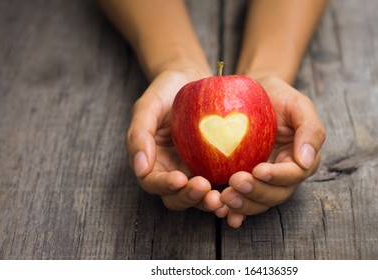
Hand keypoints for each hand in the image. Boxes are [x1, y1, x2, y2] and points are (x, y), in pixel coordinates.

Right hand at [125, 70, 223, 211]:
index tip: (179, 179)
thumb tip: (140, 167)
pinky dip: (228, 191)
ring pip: (200, 197)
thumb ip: (138, 135)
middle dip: (189, 198)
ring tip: (221, 197)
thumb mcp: (147, 106)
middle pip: (177, 197)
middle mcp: (172, 172)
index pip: (153, 182)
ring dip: (208, 201)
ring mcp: (195, 171)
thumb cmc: (166, 91)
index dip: (164, 186)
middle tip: (204, 188)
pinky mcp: (216, 168)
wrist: (192, 79)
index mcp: (152, 162)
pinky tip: (239, 187)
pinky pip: (222, 184)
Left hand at [219, 76, 325, 227]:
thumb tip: (306, 160)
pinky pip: (240, 200)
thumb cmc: (277, 96)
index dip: (277, 176)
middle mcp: (283, 176)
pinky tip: (220, 210)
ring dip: (242, 205)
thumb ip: (310, 130)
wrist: (249, 94)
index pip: (293, 175)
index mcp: (300, 159)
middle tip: (235, 182)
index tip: (259, 170)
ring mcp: (262, 182)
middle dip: (256, 193)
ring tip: (225, 198)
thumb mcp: (298, 104)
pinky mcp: (244, 182)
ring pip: (257, 203)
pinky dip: (232, 210)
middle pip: (275, 195)